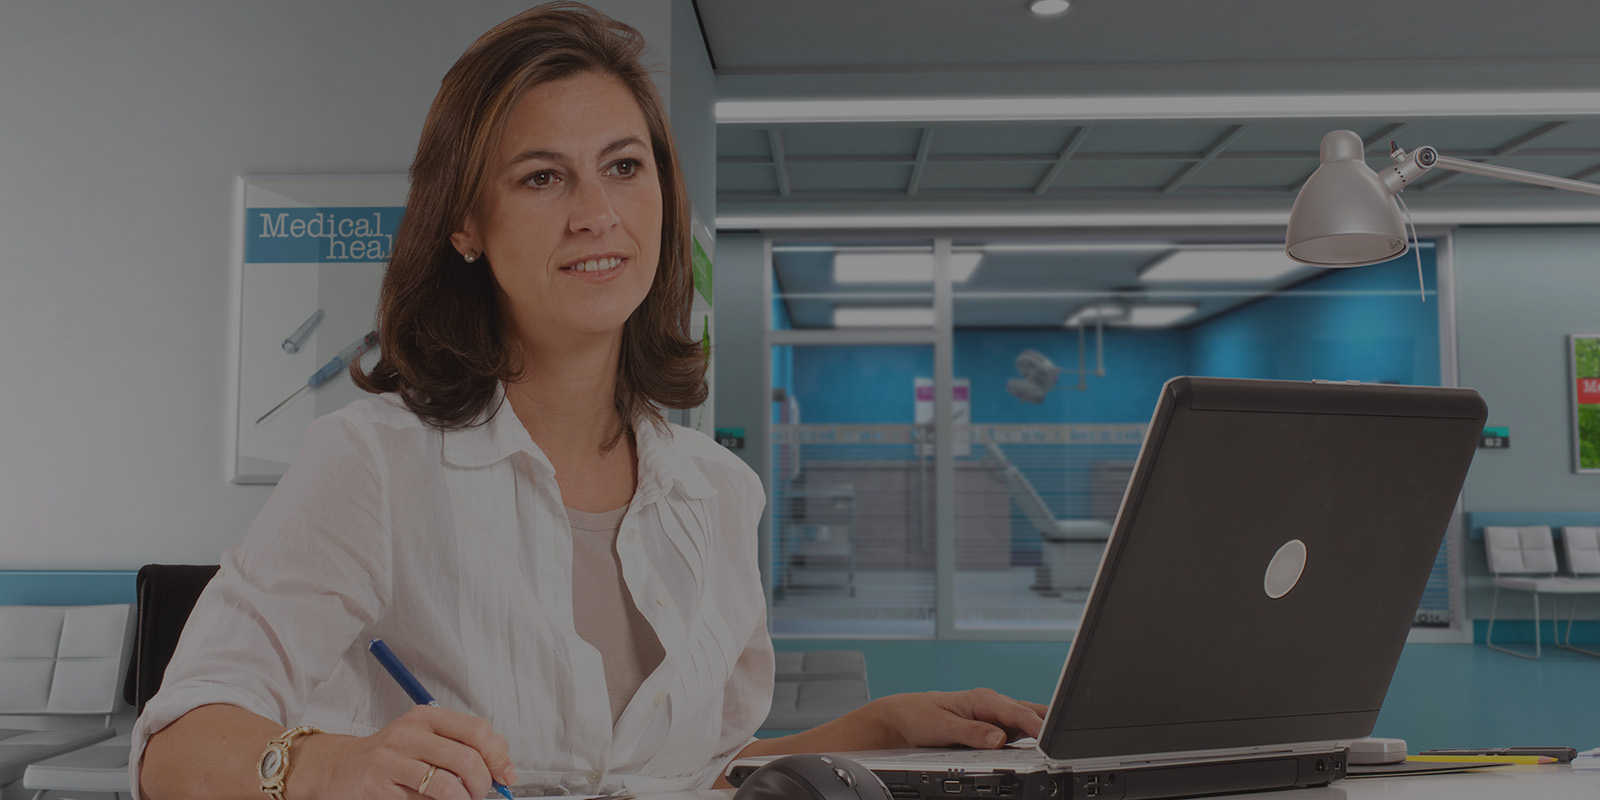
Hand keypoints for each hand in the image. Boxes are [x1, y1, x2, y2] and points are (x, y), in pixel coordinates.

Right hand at [295, 706, 516, 799]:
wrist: (341, 766)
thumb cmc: (392, 754)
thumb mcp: (426, 738)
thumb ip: (463, 745)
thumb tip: (503, 768)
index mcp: (427, 717)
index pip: (477, 731)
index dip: (499, 756)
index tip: (506, 775)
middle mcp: (409, 734)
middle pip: (467, 759)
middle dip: (483, 784)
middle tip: (480, 793)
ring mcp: (391, 760)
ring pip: (447, 785)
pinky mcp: (378, 787)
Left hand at [866, 689, 1046, 749]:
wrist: (907, 717)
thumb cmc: (922, 716)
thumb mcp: (943, 727)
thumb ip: (972, 733)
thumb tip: (999, 739)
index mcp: (983, 699)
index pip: (1018, 711)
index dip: (1036, 725)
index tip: (1049, 737)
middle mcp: (994, 704)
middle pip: (1031, 712)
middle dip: (1049, 723)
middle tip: (1066, 740)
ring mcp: (997, 715)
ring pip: (1029, 721)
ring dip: (1043, 731)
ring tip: (1060, 745)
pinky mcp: (996, 727)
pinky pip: (1020, 731)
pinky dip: (1033, 738)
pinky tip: (1042, 747)